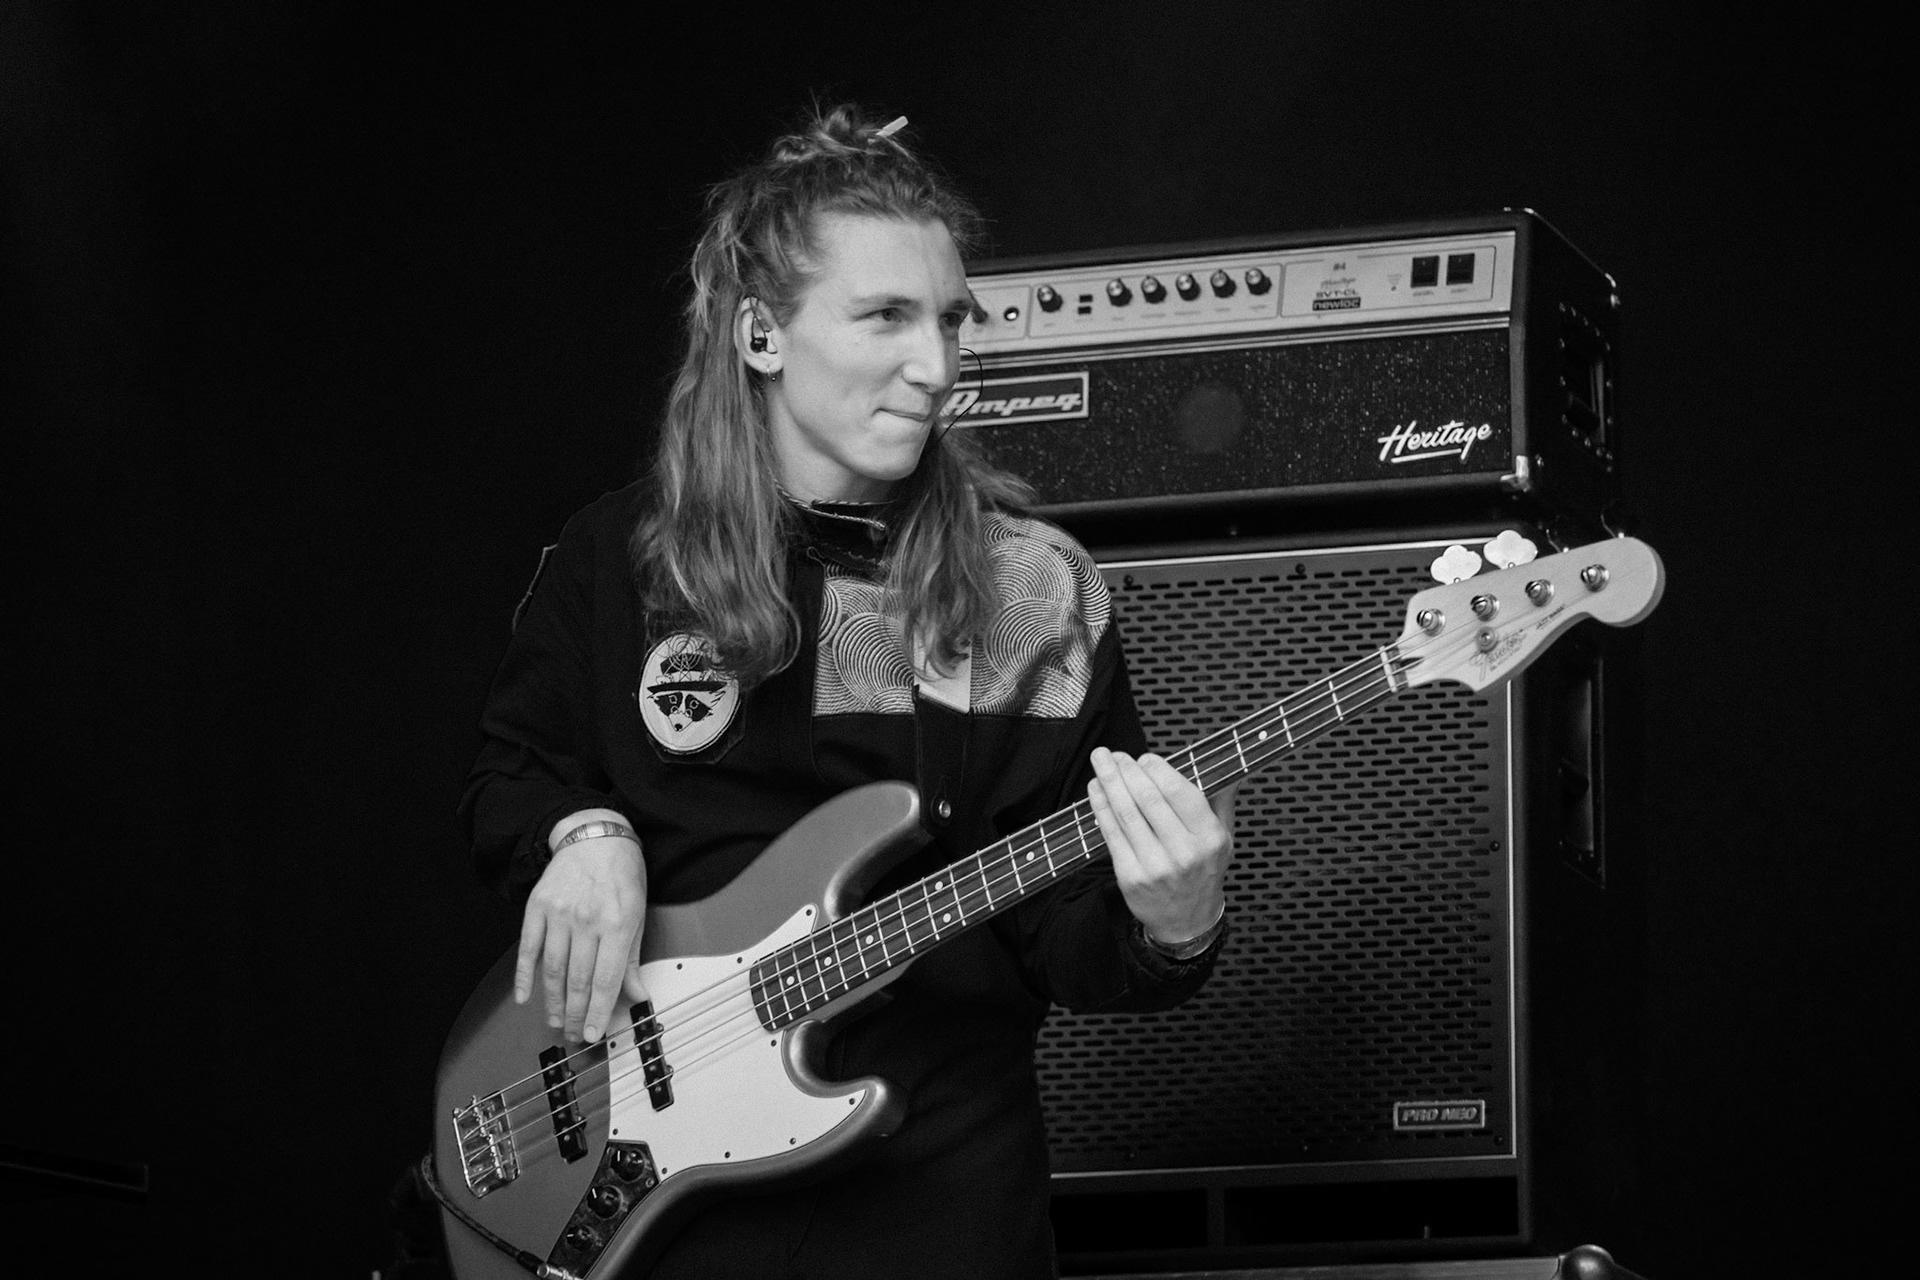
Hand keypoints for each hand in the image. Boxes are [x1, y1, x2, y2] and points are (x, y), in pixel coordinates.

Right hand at [516, 816, 646, 1043]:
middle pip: (577, 980)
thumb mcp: (639, 913)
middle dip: (574, 1014)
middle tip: (572, 1033)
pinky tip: (524, 996)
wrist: (595, 836)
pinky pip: (528, 948)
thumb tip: (638, 993)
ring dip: (552, 1002)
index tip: (592, 1033)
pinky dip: (523, 976)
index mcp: (618, 923)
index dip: (597, 1012)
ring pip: (553, 970)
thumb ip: (633, 958)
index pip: (606, 980)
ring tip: (554, 1020)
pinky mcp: (538, 907)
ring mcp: (560, 914)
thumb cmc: (622, 874)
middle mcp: (588, 920)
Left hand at [1087, 748, 1236, 944]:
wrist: (1187, 922)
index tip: (1144, 758)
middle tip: (1115, 754)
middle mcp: (1184, 852)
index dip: (1157, 770)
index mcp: (1210, 837)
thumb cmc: (1203, 874)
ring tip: (1101, 762)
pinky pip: (1112, 834)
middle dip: (1127, 770)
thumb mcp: (1225, 839)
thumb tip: (1228, 767)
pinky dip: (1100, 807)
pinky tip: (1095, 790)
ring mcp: (1155, 866)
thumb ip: (1222, 800)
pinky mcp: (1131, 877)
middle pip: (1149, 799)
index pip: (1180, 792)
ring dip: (1109, 782)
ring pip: (1126, 813)